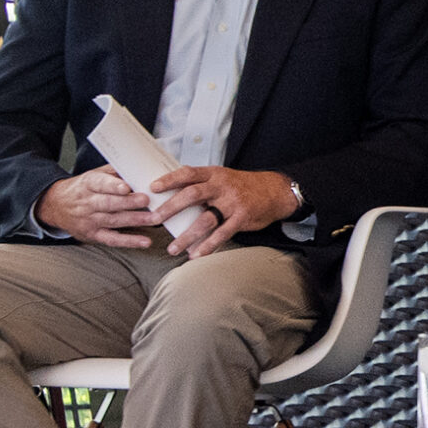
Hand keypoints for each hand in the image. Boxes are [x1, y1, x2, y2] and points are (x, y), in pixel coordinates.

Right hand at [32, 166, 162, 248]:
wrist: (56, 206)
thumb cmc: (84, 188)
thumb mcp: (94, 175)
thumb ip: (114, 172)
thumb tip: (138, 167)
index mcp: (88, 184)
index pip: (99, 184)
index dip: (113, 186)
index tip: (126, 187)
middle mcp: (87, 203)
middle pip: (108, 203)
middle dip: (128, 202)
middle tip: (146, 200)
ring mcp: (89, 220)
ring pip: (113, 221)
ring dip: (136, 220)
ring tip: (154, 219)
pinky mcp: (93, 235)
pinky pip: (112, 239)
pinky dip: (129, 241)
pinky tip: (145, 241)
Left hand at [148, 166, 298, 257]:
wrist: (275, 191)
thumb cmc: (243, 186)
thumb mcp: (222, 177)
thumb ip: (201, 184)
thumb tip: (170, 193)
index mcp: (214, 174)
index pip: (188, 173)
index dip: (169, 179)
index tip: (152, 188)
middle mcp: (222, 186)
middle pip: (192, 194)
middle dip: (171, 208)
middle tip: (154, 219)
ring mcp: (232, 202)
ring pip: (205, 219)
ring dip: (187, 236)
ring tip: (172, 248)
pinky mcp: (242, 218)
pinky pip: (222, 234)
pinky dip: (208, 246)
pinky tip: (196, 255)